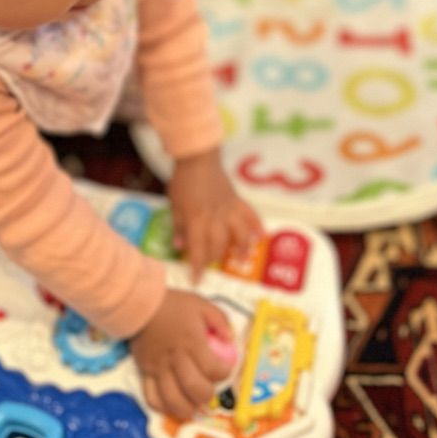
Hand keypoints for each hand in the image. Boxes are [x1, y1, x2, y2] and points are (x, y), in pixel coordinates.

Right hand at [130, 288, 233, 419]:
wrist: (141, 304)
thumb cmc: (174, 305)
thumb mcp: (202, 304)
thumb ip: (220, 320)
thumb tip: (230, 340)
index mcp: (192, 341)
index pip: (212, 369)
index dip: (224, 373)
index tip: (225, 369)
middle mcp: (175, 358)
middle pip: (194, 388)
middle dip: (207, 395)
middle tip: (209, 388)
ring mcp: (158, 368)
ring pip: (173, 400)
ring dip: (187, 408)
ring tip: (193, 405)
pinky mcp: (144, 373)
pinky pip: (151, 398)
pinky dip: (163, 408)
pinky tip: (173, 404)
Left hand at [168, 147, 262, 280]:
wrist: (198, 158)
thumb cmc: (182, 180)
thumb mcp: (174, 204)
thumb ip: (178, 226)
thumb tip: (179, 246)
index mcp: (196, 219)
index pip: (197, 248)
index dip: (197, 266)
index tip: (196, 279)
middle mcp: (215, 217)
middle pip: (219, 244)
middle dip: (215, 257)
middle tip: (211, 263)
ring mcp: (228, 208)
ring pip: (239, 232)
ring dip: (241, 247)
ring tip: (242, 258)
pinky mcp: (237, 199)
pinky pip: (250, 214)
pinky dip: (257, 224)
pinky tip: (262, 234)